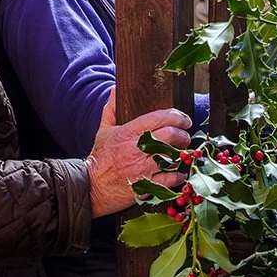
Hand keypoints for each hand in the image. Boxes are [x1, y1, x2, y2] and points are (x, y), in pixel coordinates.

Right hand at [85, 88, 191, 216]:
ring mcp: (142, 168)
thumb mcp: (104, 129)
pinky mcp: (146, 185)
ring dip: (182, 154)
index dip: (175, 116)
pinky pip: (170, 179)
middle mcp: (136, 149)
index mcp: (127, 133)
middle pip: (170, 136)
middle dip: (182, 134)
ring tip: (183, 151)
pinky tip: (179, 171)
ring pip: (172, 156)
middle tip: (185, 135)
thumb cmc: (99, 157)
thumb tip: (115, 90)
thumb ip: (112, 109)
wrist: (92, 186)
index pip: (157, 118)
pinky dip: (178, 175)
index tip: (183, 118)